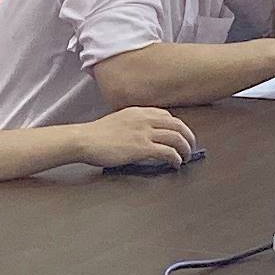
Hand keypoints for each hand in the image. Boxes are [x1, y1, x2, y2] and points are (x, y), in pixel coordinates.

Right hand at [75, 107, 199, 170]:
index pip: (166, 115)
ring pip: (176, 138)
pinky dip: (176, 158)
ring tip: (186, 157)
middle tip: (190, 146)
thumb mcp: (118, 121)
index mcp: (139, 111)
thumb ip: (133, 124)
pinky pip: (167, 152)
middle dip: (188, 136)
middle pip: (177, 125)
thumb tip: (142, 135)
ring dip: (185, 149)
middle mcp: (145, 119)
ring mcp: (144, 133)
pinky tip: (176, 163)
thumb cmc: (96, 134)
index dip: (177, 126)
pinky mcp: (142, 148)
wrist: (84, 140)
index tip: (179, 135)